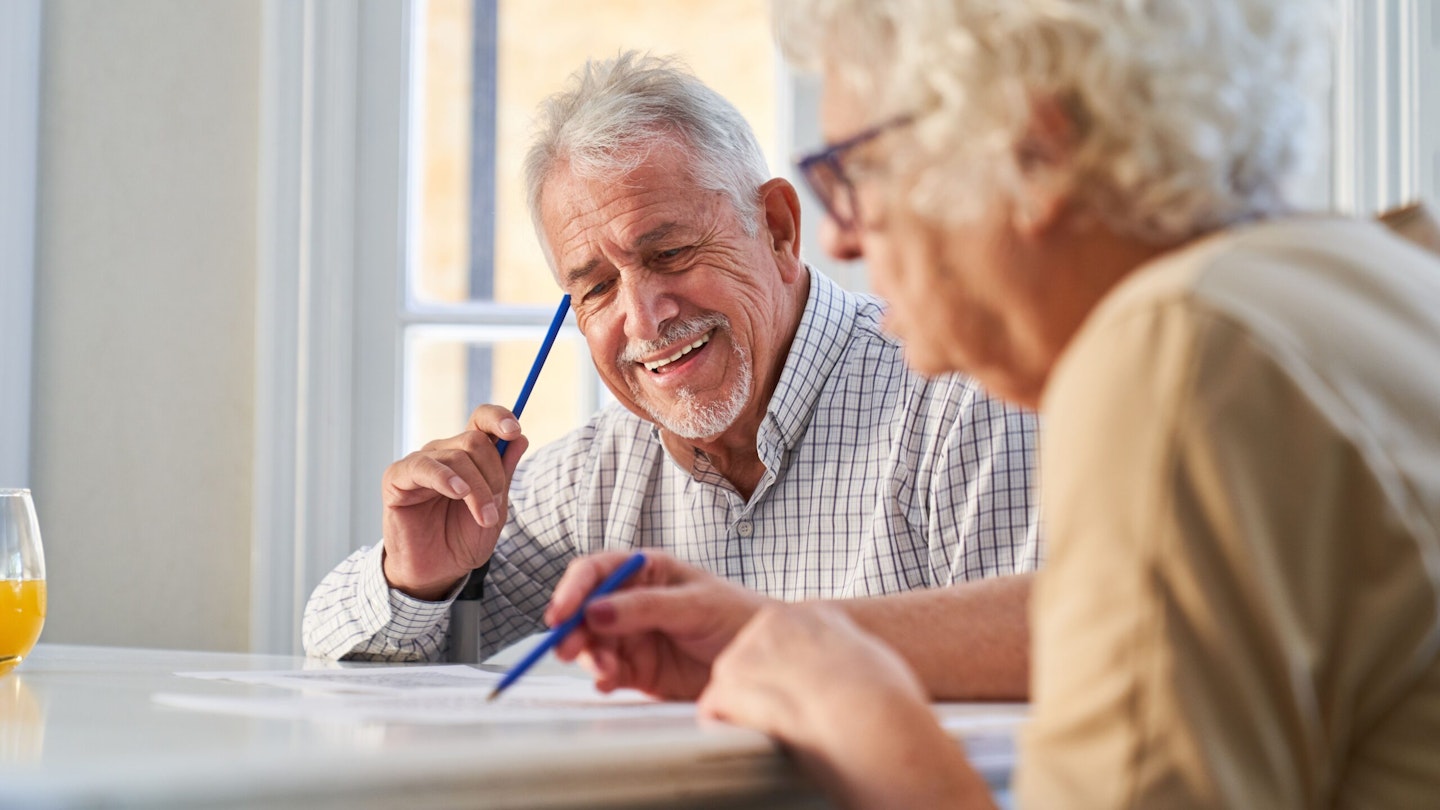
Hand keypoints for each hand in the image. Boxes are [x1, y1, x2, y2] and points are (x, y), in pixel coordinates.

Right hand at [380, 405, 529, 599]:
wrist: (437, 571)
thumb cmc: (463, 538)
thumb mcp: (495, 507)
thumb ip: (505, 472)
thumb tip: (520, 437)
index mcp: (468, 454)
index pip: (481, 419)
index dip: (499, 417)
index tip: (515, 431)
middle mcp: (443, 452)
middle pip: (474, 441)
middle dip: (493, 474)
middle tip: (494, 509)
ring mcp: (420, 463)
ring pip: (456, 456)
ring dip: (477, 489)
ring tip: (484, 517)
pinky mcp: (397, 479)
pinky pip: (423, 467)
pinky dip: (445, 478)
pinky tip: (458, 492)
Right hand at [547, 550, 770, 699]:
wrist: (764, 659)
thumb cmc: (738, 616)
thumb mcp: (696, 604)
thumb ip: (646, 606)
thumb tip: (596, 609)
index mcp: (645, 572)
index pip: (596, 572)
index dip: (572, 590)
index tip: (559, 613)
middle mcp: (631, 602)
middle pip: (585, 611)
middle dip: (572, 629)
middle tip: (569, 649)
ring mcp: (633, 637)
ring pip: (592, 644)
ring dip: (591, 656)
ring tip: (608, 670)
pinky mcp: (638, 670)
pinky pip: (609, 672)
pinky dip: (604, 678)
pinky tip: (611, 681)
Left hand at [699, 604, 992, 809]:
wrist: (873, 721)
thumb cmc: (887, 702)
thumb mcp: (872, 660)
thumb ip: (842, 656)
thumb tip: (838, 675)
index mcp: (813, 613)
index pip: (783, 637)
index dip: (790, 672)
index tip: (803, 697)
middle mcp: (775, 622)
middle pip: (752, 657)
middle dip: (763, 689)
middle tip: (787, 721)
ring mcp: (749, 652)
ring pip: (731, 684)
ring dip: (744, 711)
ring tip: (776, 735)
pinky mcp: (730, 685)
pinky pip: (713, 710)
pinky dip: (725, 730)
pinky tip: (749, 744)